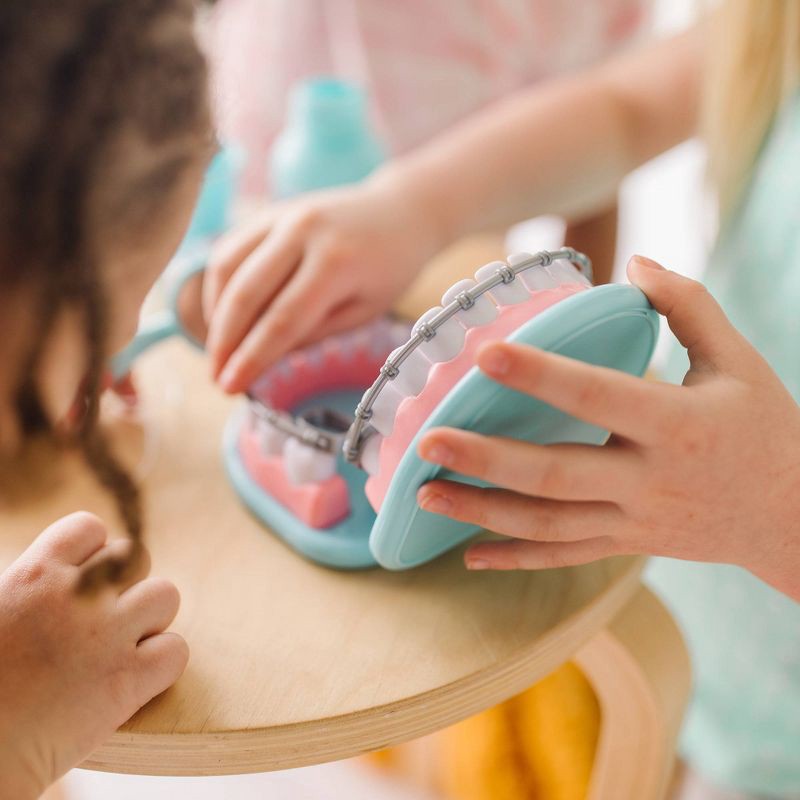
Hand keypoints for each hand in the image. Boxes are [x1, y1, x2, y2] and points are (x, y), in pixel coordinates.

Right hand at [0, 513, 187, 798]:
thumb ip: (27, 590)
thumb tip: (50, 581)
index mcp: (33, 575)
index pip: (89, 528)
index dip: (91, 555)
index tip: (79, 585)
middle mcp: (76, 595)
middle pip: (135, 557)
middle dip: (126, 586)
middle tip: (104, 621)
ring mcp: (106, 635)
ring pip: (165, 595)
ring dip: (151, 620)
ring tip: (123, 648)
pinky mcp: (127, 680)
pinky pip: (176, 649)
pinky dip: (163, 665)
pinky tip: (136, 682)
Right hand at [203, 173, 443, 392]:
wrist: (401, 212)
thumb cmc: (389, 270)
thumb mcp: (365, 311)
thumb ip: (315, 332)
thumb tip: (264, 356)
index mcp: (336, 262)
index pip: (282, 320)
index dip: (251, 358)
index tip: (231, 388)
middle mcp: (302, 231)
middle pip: (245, 294)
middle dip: (224, 343)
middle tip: (217, 379)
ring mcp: (282, 215)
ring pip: (227, 268)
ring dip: (215, 315)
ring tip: (219, 351)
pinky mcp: (269, 212)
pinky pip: (230, 249)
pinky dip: (220, 287)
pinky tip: (224, 317)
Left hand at [417, 256, 799, 600]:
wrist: (794, 517)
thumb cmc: (766, 430)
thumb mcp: (739, 362)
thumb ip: (690, 306)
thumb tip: (635, 263)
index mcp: (678, 425)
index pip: (599, 397)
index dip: (542, 376)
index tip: (487, 354)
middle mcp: (650, 481)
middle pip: (555, 474)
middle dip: (486, 459)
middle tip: (427, 441)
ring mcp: (635, 522)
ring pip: (547, 523)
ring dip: (482, 512)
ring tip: (425, 493)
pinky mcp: (626, 544)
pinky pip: (564, 555)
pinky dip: (515, 556)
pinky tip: (468, 553)